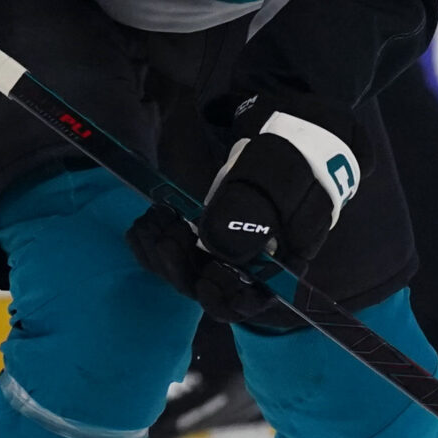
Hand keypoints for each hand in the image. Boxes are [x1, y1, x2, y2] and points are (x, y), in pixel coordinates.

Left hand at [124, 112, 359, 321]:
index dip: (224, 299)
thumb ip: (252, 214)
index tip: (205, 280)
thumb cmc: (292, 160)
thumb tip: (218, 250)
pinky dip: (152, 243)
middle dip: (180, 266)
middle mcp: (248, 266)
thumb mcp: (278, 180)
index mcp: (278, 263)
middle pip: (207, 288)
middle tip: (166, 232)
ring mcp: (222, 251)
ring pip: (184, 272)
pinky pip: (171, 254)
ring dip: (161, 253)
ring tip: (152, 219)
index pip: (248, 301)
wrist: (288, 137)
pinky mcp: (202, 236)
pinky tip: (145, 222)